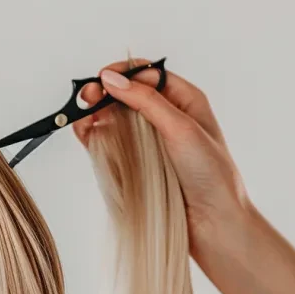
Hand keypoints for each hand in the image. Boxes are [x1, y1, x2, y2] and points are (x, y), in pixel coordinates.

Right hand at [72, 58, 251, 255]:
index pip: (147, 75)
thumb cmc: (211, 175)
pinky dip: (92, 134)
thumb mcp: (182, 129)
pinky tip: (85, 132)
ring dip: (94, 112)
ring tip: (82, 116)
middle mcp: (164, 117)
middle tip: (87, 97)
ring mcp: (147, 140)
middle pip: (125, 93)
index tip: (102, 79)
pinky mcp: (133, 161)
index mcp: (184, 100)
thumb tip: (113, 80)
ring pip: (112, 116)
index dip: (123, 73)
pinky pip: (107, 141)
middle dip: (104, 92)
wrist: (212, 221)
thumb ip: (146, 102)